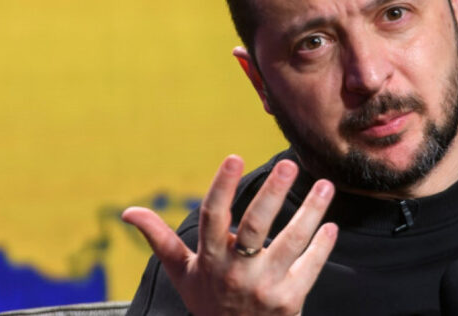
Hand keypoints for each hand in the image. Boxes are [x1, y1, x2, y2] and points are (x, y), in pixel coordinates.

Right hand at [122, 155, 337, 315]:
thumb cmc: (208, 301)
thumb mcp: (180, 272)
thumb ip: (158, 239)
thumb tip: (127, 212)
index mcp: (209, 259)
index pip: (212, 216)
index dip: (222, 186)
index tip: (234, 156)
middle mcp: (236, 272)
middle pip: (256, 225)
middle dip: (273, 193)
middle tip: (289, 165)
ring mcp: (264, 287)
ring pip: (291, 242)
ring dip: (311, 211)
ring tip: (325, 185)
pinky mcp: (289, 301)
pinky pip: (310, 267)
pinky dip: (322, 245)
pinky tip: (330, 225)